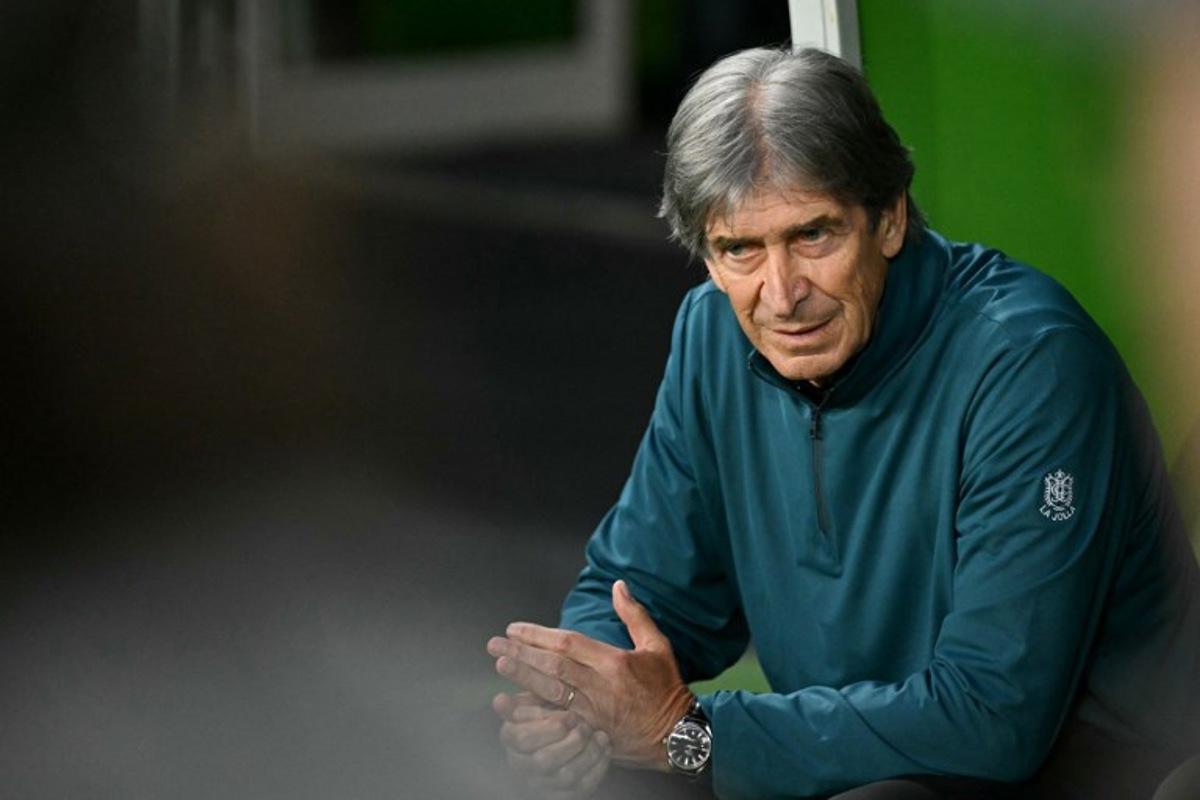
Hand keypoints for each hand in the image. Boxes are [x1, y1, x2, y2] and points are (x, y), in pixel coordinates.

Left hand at [487, 580, 693, 768]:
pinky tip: (515, 704)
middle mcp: (601, 686)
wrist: (678, 735)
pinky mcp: (590, 731)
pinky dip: (535, 711)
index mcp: (614, 662)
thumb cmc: (667, 688)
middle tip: (495, 645)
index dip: (538, 635)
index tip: (515, 628)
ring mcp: (594, 712)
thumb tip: (618, 585)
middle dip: (521, 654)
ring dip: (523, 678)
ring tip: (501, 665)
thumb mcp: (657, 646)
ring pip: (551, 692)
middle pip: (553, 666)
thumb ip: (634, 615)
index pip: (568, 644)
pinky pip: (557, 719)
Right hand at [493, 691, 610, 798]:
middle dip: (571, 742)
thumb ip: (522, 695)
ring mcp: (541, 782)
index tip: (571, 716)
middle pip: (544, 761)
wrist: (565, 731)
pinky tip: (604, 749)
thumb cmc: (549, 712)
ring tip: (600, 735)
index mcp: (511, 739)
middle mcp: (522, 765)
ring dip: (588, 754)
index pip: (524, 739)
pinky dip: (598, 767)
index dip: (550, 728)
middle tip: (586, 726)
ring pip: (566, 776)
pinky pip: (582, 787)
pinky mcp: (561, 794)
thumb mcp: (536, 700)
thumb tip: (499, 700)